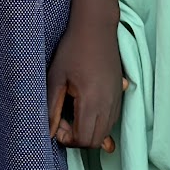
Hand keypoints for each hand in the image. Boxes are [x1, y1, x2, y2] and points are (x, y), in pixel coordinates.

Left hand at [47, 10, 125, 152]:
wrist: (96, 28)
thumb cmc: (72, 50)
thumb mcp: (56, 78)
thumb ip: (51, 108)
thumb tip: (48, 133)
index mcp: (91, 101)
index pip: (83, 140)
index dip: (67, 139)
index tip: (57, 122)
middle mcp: (108, 104)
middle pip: (95, 141)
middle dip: (77, 138)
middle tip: (63, 119)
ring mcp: (117, 100)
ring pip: (105, 133)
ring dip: (88, 131)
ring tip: (73, 112)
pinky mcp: (120, 95)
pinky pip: (111, 121)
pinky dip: (99, 124)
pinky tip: (85, 109)